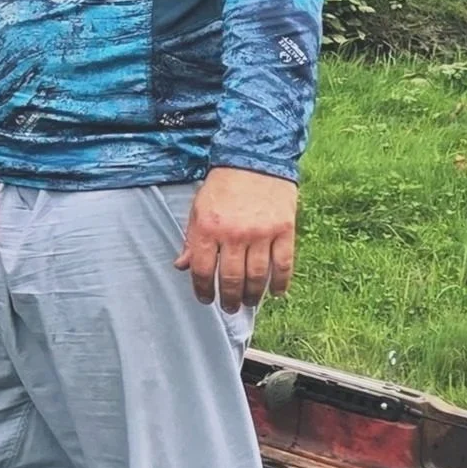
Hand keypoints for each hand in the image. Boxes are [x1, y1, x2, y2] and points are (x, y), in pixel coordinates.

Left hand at [176, 167, 297, 310]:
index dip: (202, 290)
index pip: (202, 270)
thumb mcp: (198, 209)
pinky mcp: (284, 230)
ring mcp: (261, 233)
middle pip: (230, 279)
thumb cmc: (223, 185)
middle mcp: (233, 234)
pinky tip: (277, 293)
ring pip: (257, 276)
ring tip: (249, 302)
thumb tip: (182, 266)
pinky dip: (281, 282)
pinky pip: (283, 264)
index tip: (205, 299)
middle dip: (229, 299)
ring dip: (252, 295)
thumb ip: (191, 239)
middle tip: (229, 307)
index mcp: (208, 228)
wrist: (254, 159)